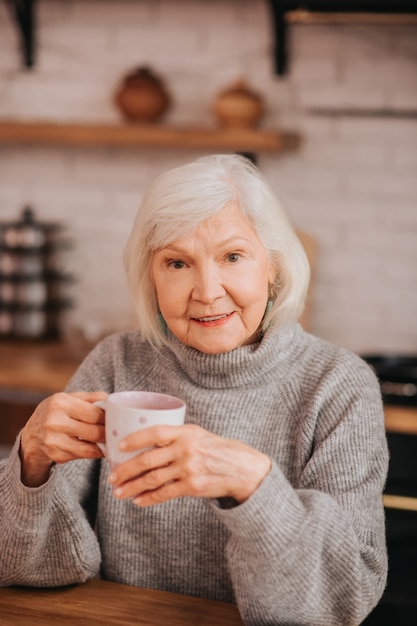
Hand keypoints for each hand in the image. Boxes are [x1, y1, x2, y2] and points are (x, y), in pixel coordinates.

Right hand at [19, 391, 107, 486]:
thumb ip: (90, 398)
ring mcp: (54, 441)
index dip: (108, 417)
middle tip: (116, 432)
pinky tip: (100, 448)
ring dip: (104, 445)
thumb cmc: (55, 413)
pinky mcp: (57, 456)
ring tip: (111, 441)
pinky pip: (83, 456)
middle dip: (108, 433)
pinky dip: (94, 453)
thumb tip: (112, 400)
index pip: (94, 413)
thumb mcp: (68, 399)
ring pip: (90, 447)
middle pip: (94, 431)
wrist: (31, 436)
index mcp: (60, 403)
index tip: (116, 419)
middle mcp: (55, 422)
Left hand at [108, 424, 271, 506]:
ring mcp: (189, 469)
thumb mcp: (198, 434)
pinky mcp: (192, 487)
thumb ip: (175, 436)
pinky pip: (164, 493)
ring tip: (119, 492)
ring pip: (152, 479)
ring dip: (132, 487)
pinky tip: (138, 501)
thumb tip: (145, 441)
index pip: (155, 433)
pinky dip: (148, 498)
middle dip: (126, 470)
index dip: (135, 439)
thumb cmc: (216, 449)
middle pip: (148, 460)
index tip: (119, 446)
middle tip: (111, 477)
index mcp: (186, 432)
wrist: (241, 468)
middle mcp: (186, 449)